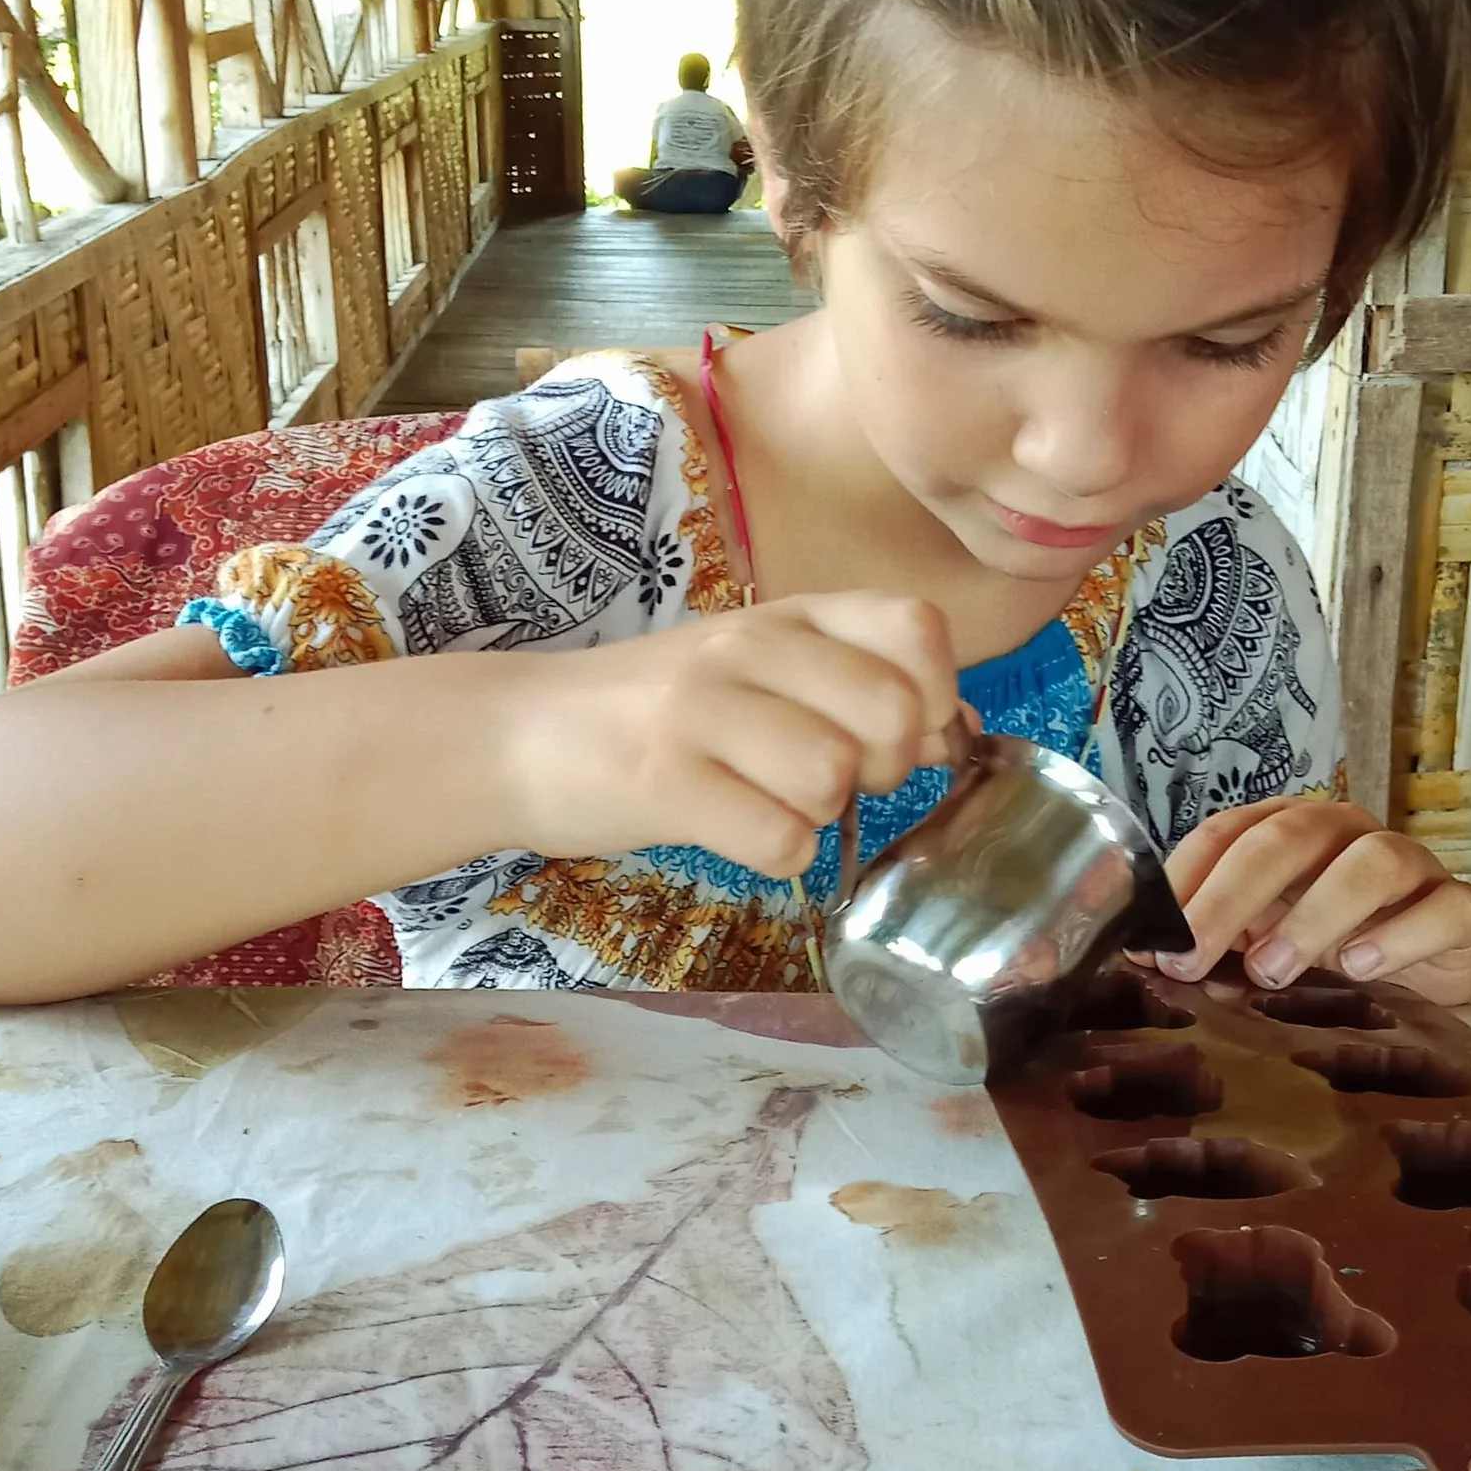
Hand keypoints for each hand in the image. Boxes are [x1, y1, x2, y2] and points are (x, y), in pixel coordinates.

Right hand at [502, 594, 961, 875]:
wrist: (515, 733)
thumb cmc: (656, 711)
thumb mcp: (759, 670)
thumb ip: (853, 685)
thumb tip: (954, 730)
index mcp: (789, 615)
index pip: (918, 629)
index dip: (933, 696)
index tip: (894, 736)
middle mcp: (750, 647)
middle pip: (892, 714)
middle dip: (883, 771)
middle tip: (828, 782)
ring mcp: (702, 710)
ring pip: (835, 777)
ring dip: (821, 814)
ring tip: (769, 804)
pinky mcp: (661, 780)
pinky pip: (778, 837)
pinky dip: (775, 855)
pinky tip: (737, 834)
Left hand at [1159, 796, 1470, 1004]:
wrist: (1418, 993)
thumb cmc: (1325, 961)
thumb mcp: (1259, 949)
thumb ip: (1211, 944)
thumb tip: (1143, 958)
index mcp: (1288, 831)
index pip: (1227, 833)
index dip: (1186, 880)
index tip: (1154, 942)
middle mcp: (1347, 834)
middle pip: (1289, 838)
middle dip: (1231, 897)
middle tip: (1195, 957)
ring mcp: (1411, 866)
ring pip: (1371, 862)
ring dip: (1314, 914)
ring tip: (1272, 971)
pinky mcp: (1461, 909)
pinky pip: (1443, 908)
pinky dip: (1401, 936)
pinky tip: (1360, 968)